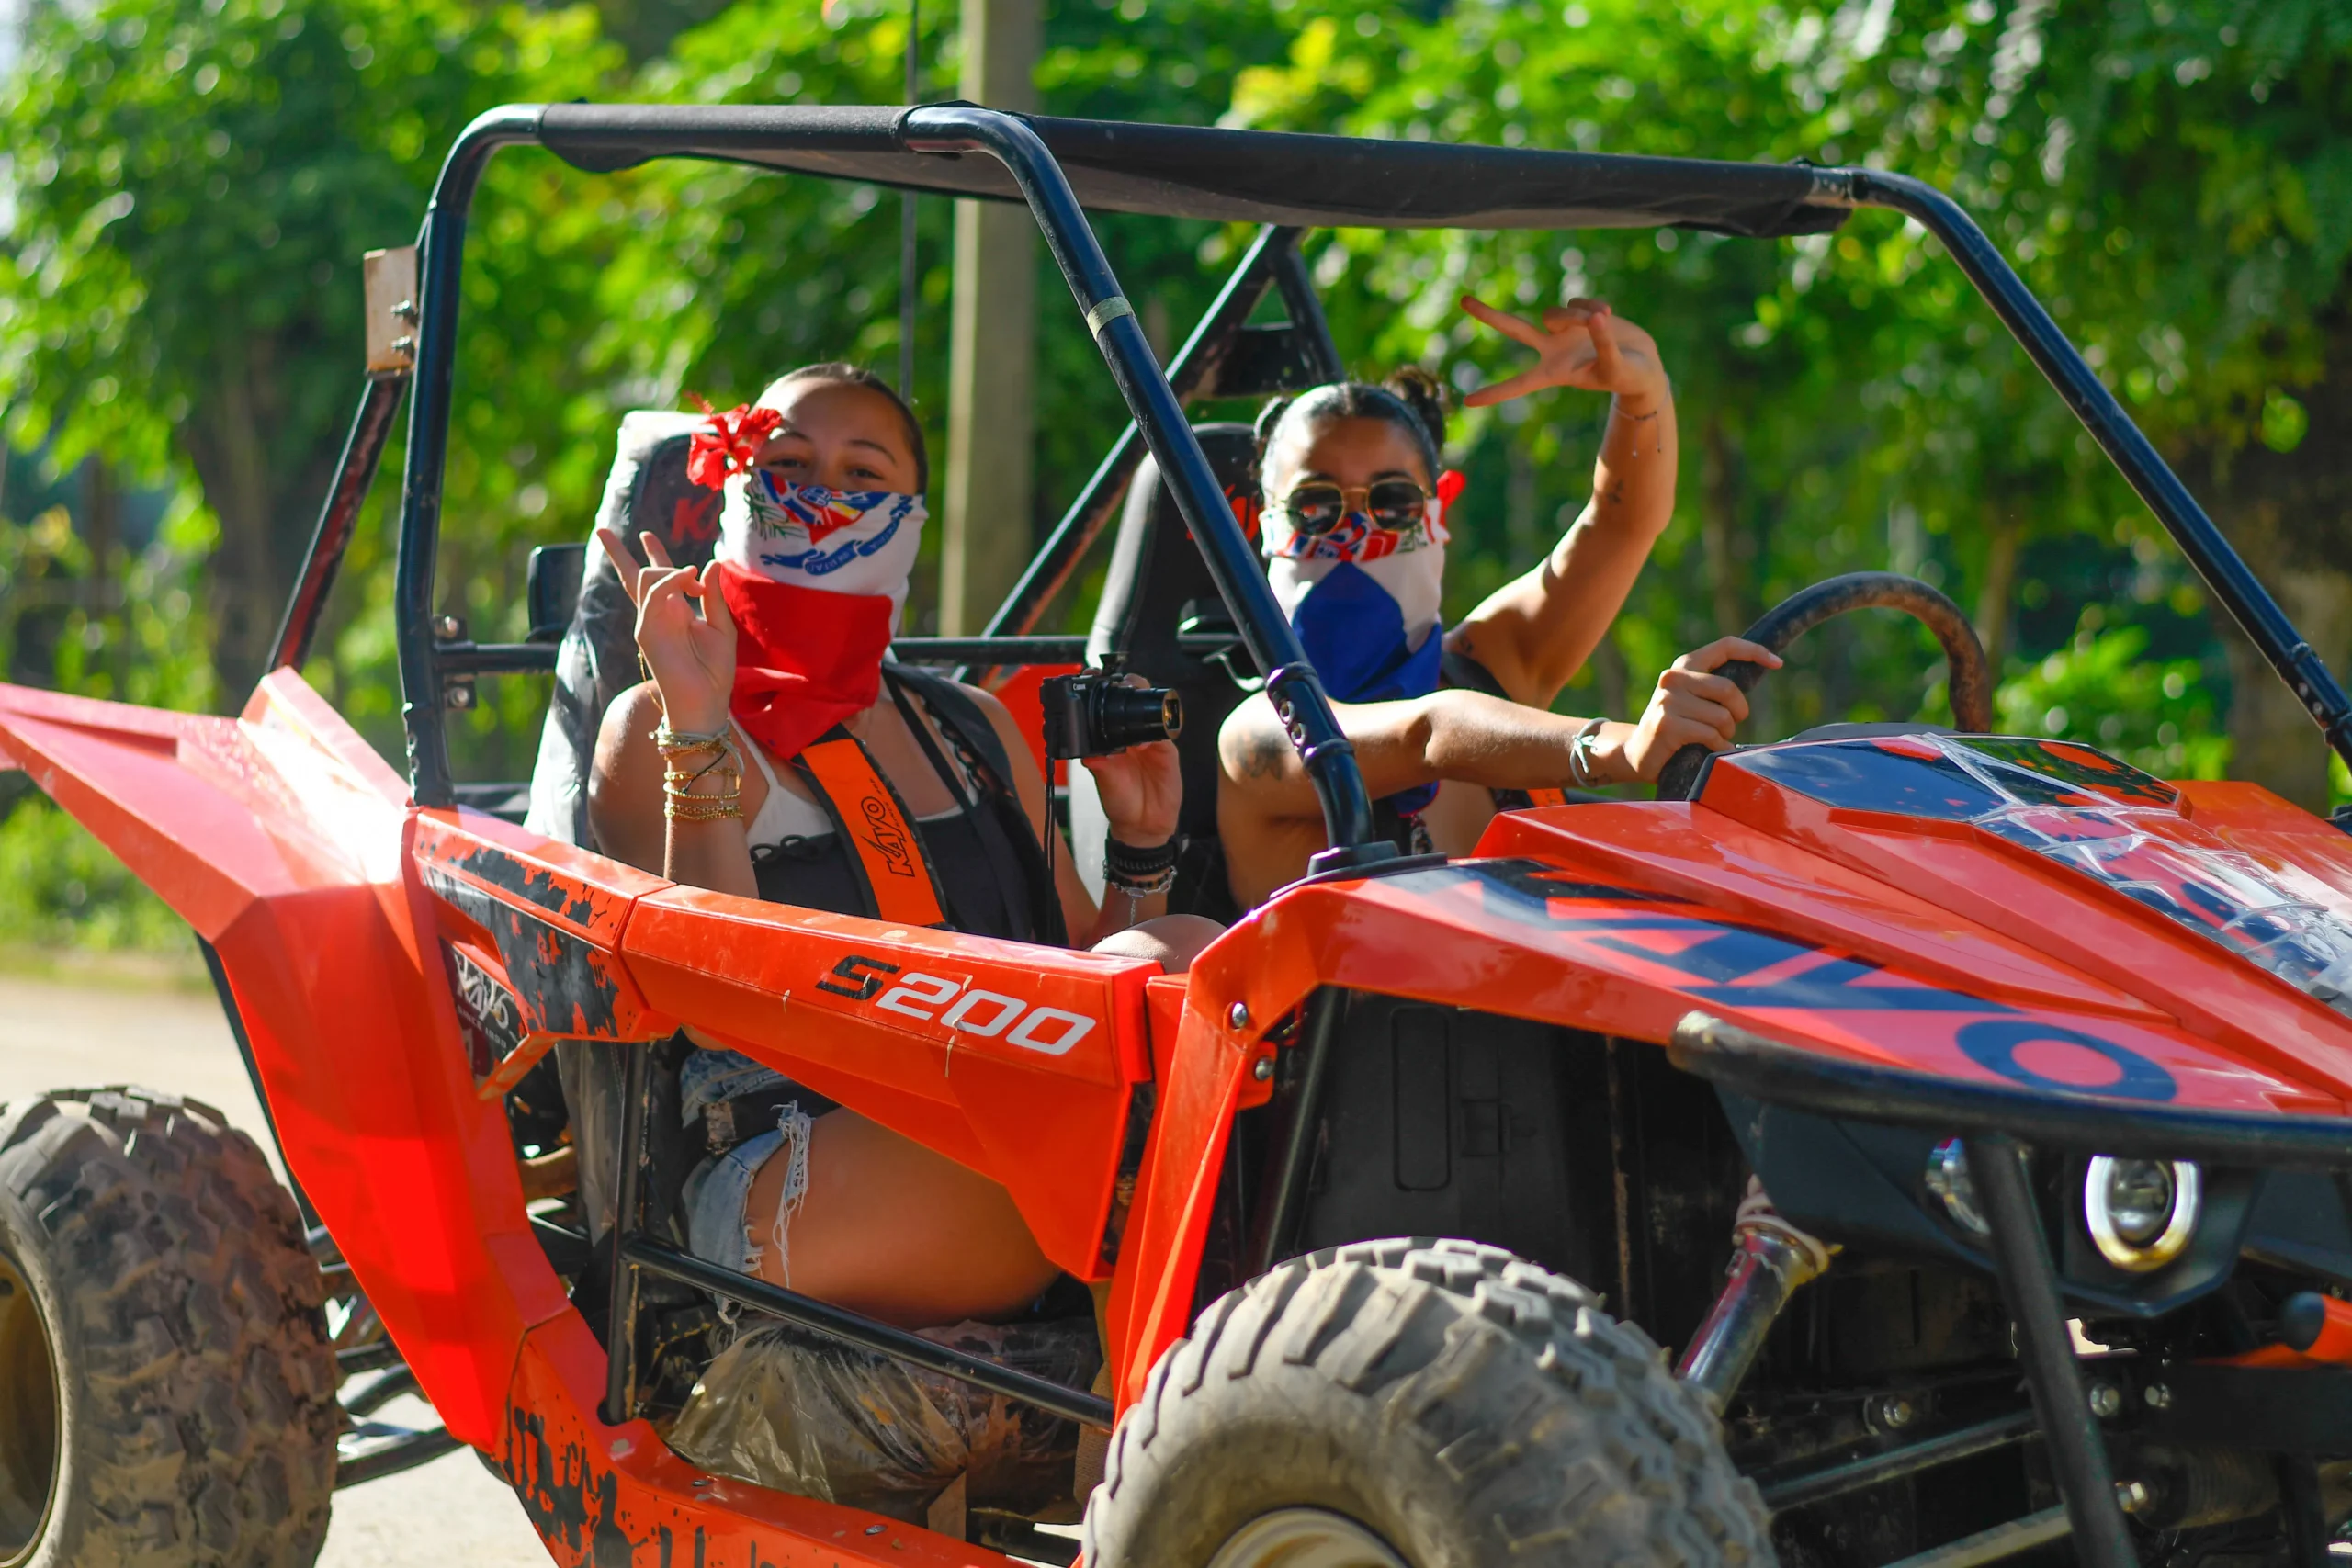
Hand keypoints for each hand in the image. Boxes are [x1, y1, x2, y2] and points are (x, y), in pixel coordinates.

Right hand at [596, 527, 735, 732]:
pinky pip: (653, 595)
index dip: (652, 554)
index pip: (658, 578)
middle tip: (647, 537)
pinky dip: (671, 581)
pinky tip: (689, 577)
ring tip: (694, 578)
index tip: (645, 536)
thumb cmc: (715, 671)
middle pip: (637, 575)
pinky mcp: (646, 631)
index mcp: (677, 612)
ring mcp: (649, 621)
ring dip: (671, 569)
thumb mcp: (722, 627)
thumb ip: (714, 596)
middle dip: (633, 553)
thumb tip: (712, 562)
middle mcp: (659, 614)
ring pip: (646, 579)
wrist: (706, 701)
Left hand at [1080, 679, 1183, 847]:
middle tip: (1120, 685)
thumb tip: (1088, 753)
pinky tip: (1145, 743)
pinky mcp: (1166, 750)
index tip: (1092, 679)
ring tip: (1133, 702)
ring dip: (1143, 701)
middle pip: (1131, 700)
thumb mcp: (1105, 783)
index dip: (1101, 691)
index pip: (1105, 707)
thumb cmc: (1121, 801)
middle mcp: (1128, 736)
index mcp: (1108, 739)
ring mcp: (1149, 741)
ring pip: (1149, 710)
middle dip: (1127, 686)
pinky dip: (1156, 732)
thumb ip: (1100, 766)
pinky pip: (1164, 732)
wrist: (1144, 824)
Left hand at [1459, 295, 1668, 411]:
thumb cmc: (1628, 376)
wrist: (1643, 362)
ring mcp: (1563, 329)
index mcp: (1553, 373)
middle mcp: (1552, 349)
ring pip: (1557, 311)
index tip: (1467, 402)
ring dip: (1578, 315)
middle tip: (1462, 300)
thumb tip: (1593, 317)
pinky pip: (1578, 301)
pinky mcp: (1578, 313)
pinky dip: (1594, 307)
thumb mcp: (1615, 366)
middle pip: (1514, 328)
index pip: (1519, 384)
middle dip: (1489, 315)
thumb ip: (1603, 342)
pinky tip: (1609, 316)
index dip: (1495, 393)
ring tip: (1603, 321)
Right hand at [1616, 637, 1782, 780]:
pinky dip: (1717, 747)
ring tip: (1713, 740)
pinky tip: (1706, 751)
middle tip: (1732, 725)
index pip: (1725, 646)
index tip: (1777, 663)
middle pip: (1728, 689)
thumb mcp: (1692, 698)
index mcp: (1684, 665)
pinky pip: (1710, 736)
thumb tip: (1762, 671)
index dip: (1754, 652)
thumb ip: (1715, 687)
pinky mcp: (1667, 724)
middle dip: (1739, 712)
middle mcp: (1673, 678)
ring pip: (1721, 717)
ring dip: (1725, 734)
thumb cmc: (1676, 725)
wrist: (1637, 753)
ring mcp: (1667, 701)